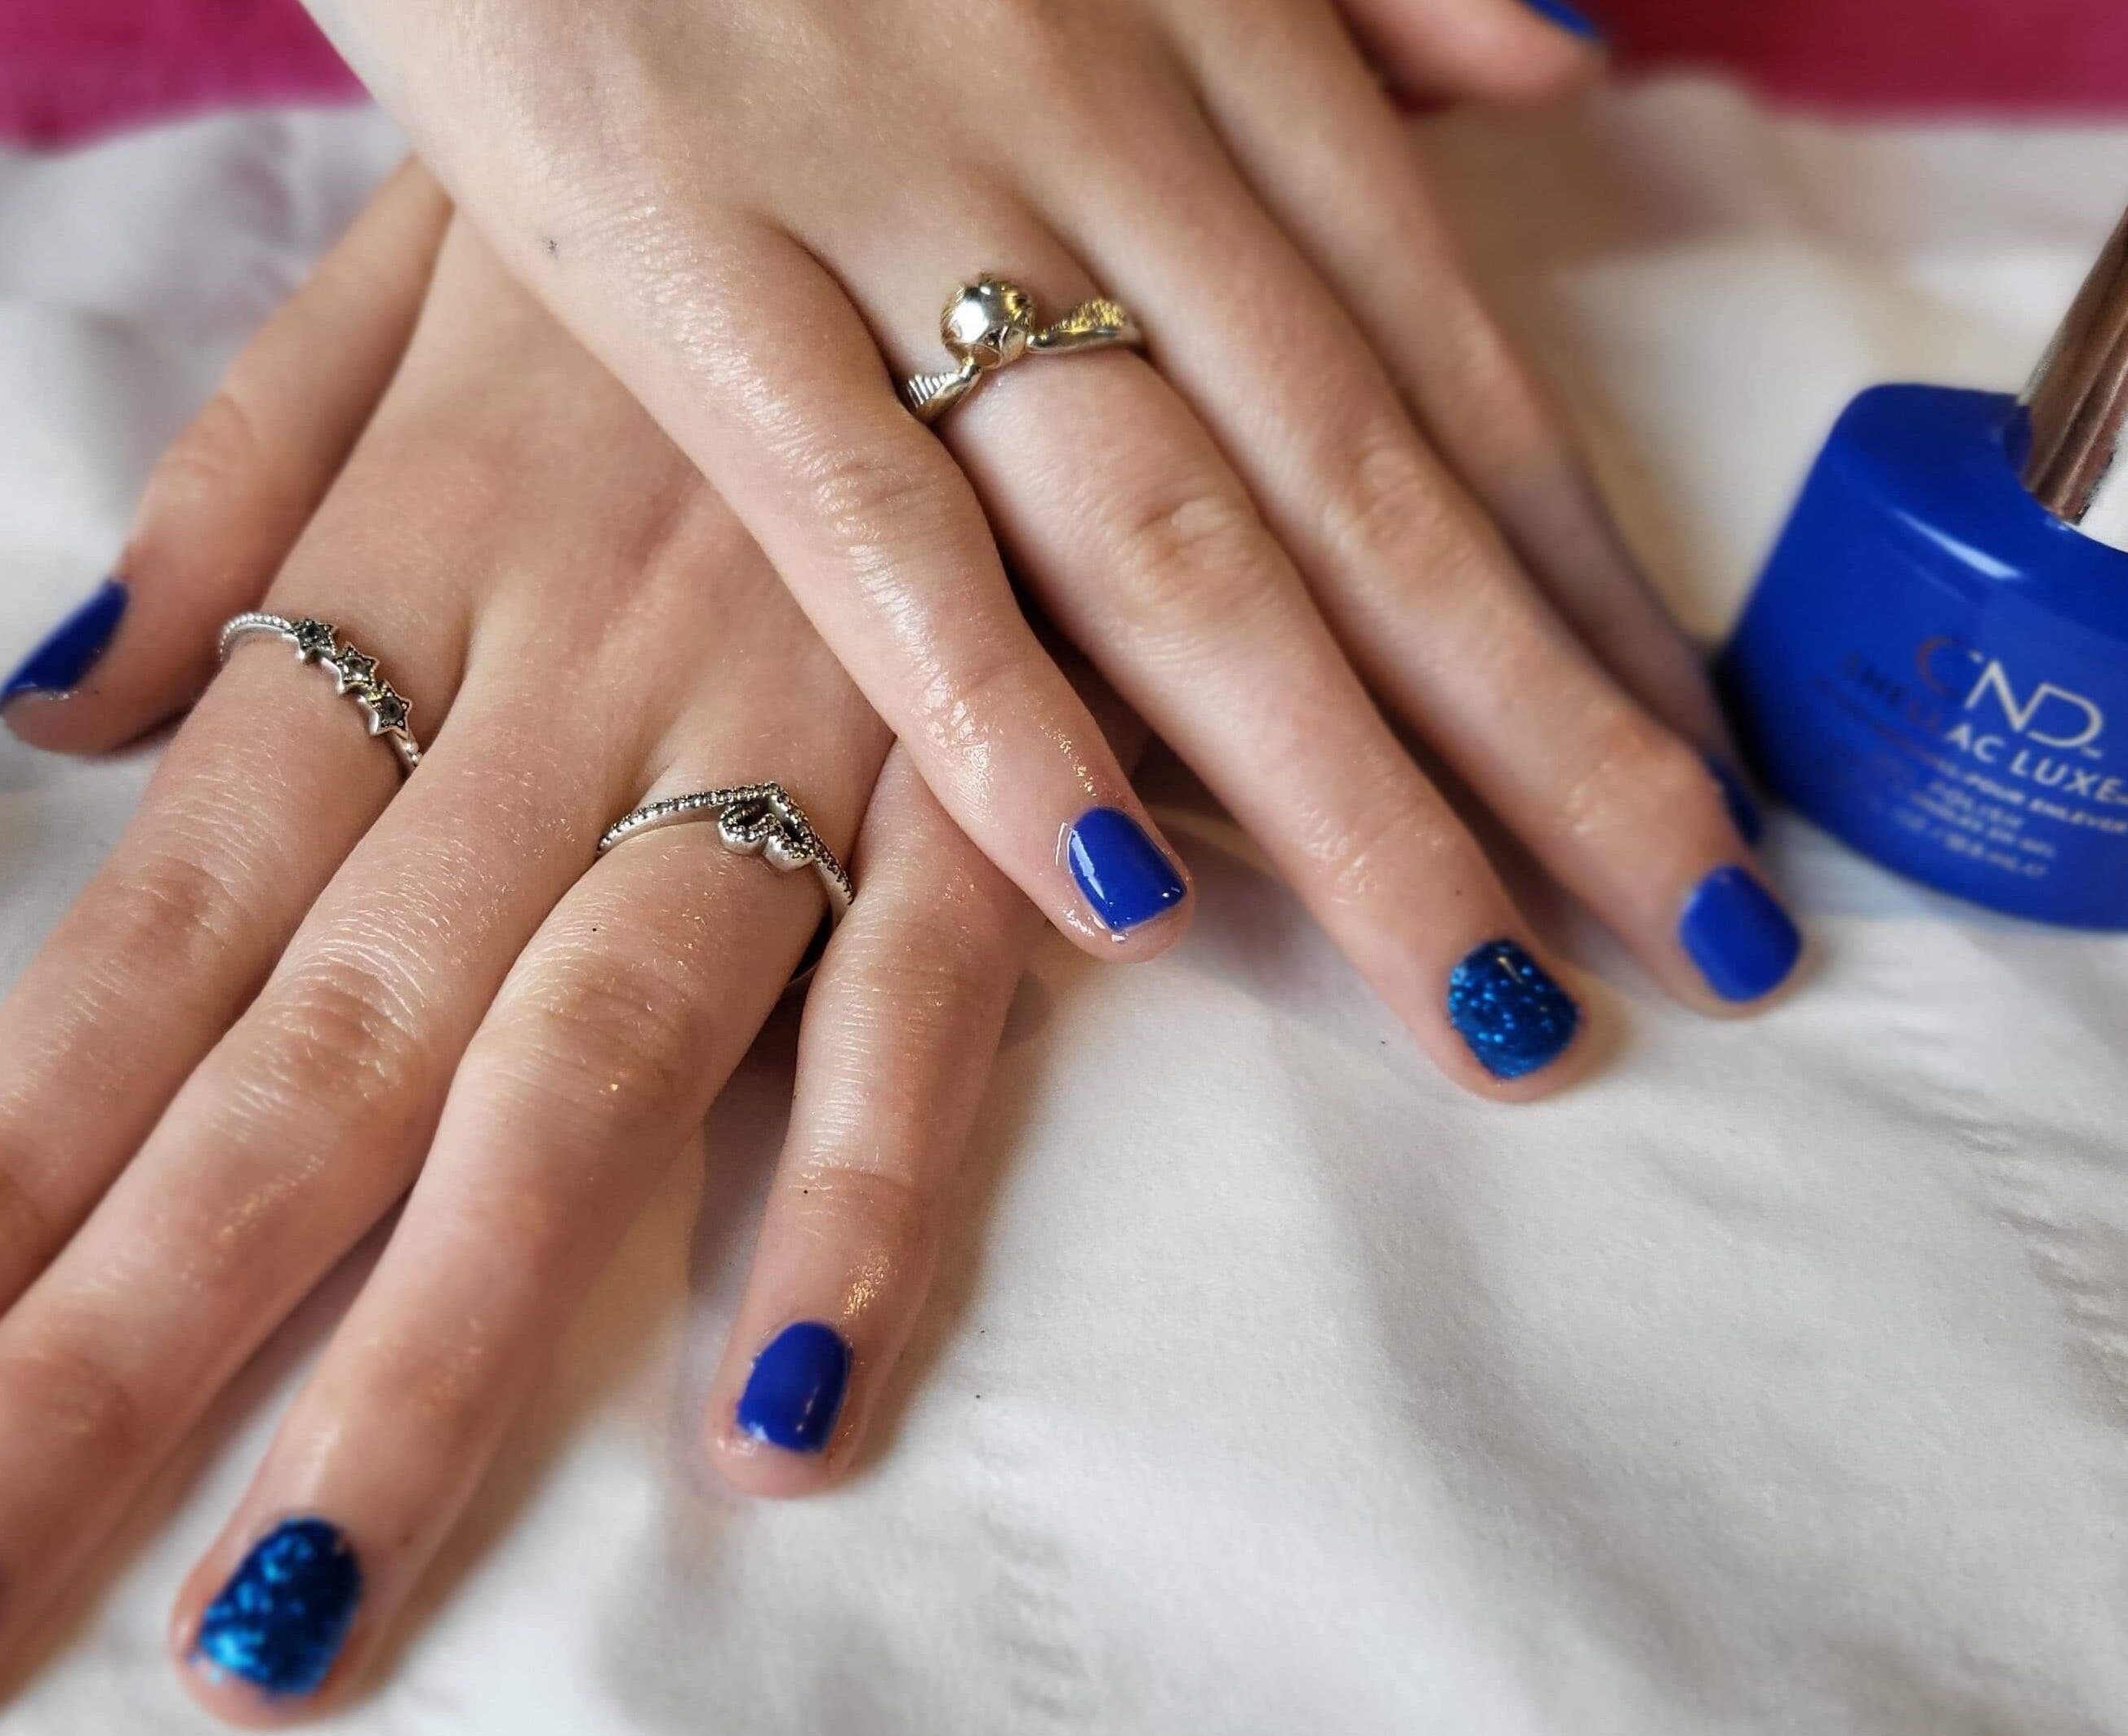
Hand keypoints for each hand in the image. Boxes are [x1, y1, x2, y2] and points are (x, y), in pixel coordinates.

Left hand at [0, 169, 1078, 1735]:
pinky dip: (858, 1195)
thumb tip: (46, 706)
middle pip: (305, 1067)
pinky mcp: (995, 767)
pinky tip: (774, 1412)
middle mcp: (553, 690)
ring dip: (428, 1351)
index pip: (149, 934)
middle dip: (112, 1354)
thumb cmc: (680, 208)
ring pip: (573, 1071)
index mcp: (401, 584)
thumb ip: (237, 491)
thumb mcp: (415, 276)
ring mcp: (781, 733)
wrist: (976, 65)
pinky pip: (922, 1001)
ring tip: (291, 1607)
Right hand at [294, 0, 1801, 1089]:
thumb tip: (1562, 65)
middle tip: (1700, 947)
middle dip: (1549, 744)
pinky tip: (1115, 886)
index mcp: (1221, 52)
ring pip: (1176, 541)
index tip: (1700, 782)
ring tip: (1483, 995)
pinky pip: (861, 513)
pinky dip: (990, 699)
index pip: (1458, 380)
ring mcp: (902, 205)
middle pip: (1372, 500)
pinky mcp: (682, 256)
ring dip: (1349, 788)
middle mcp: (1111, 141)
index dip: (1596, 598)